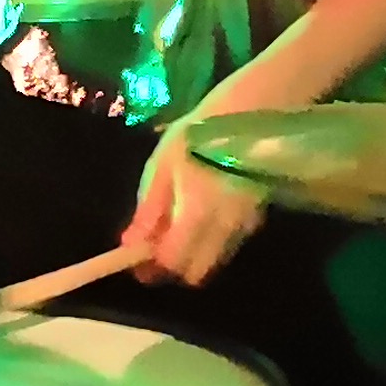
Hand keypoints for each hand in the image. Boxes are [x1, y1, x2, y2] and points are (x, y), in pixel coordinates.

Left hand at [119, 127, 263, 286]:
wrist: (250, 114)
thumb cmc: (197, 135)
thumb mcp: (163, 166)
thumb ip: (148, 210)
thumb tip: (129, 245)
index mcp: (197, 215)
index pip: (174, 263)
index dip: (152, 268)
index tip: (136, 262)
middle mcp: (225, 228)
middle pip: (197, 272)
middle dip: (174, 267)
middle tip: (155, 248)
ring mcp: (245, 225)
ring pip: (214, 260)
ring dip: (193, 255)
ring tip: (175, 226)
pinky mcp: (257, 218)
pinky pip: (228, 244)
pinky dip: (210, 242)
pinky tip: (200, 216)